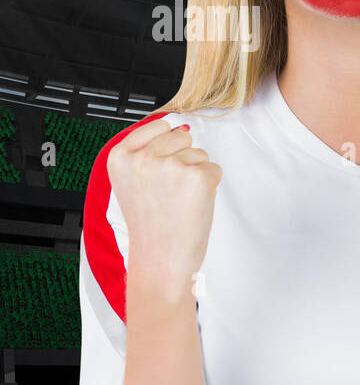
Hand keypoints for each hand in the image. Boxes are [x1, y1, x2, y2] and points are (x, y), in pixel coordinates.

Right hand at [107, 117, 222, 301]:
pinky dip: (209, 186)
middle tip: (169, 192)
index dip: (165, 149)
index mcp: (120, 155)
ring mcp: (171, 166)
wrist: (160, 259)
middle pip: (181, 137)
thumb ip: (148, 150)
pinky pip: (214, 169)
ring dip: (195, 174)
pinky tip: (192, 205)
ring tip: (178, 201)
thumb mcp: (132, 180)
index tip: (158, 173)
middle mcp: (143, 157)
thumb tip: (181, 126)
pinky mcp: (198, 177)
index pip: (158, 125)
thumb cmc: (150, 224)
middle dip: (182, 160)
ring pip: (199, 153)